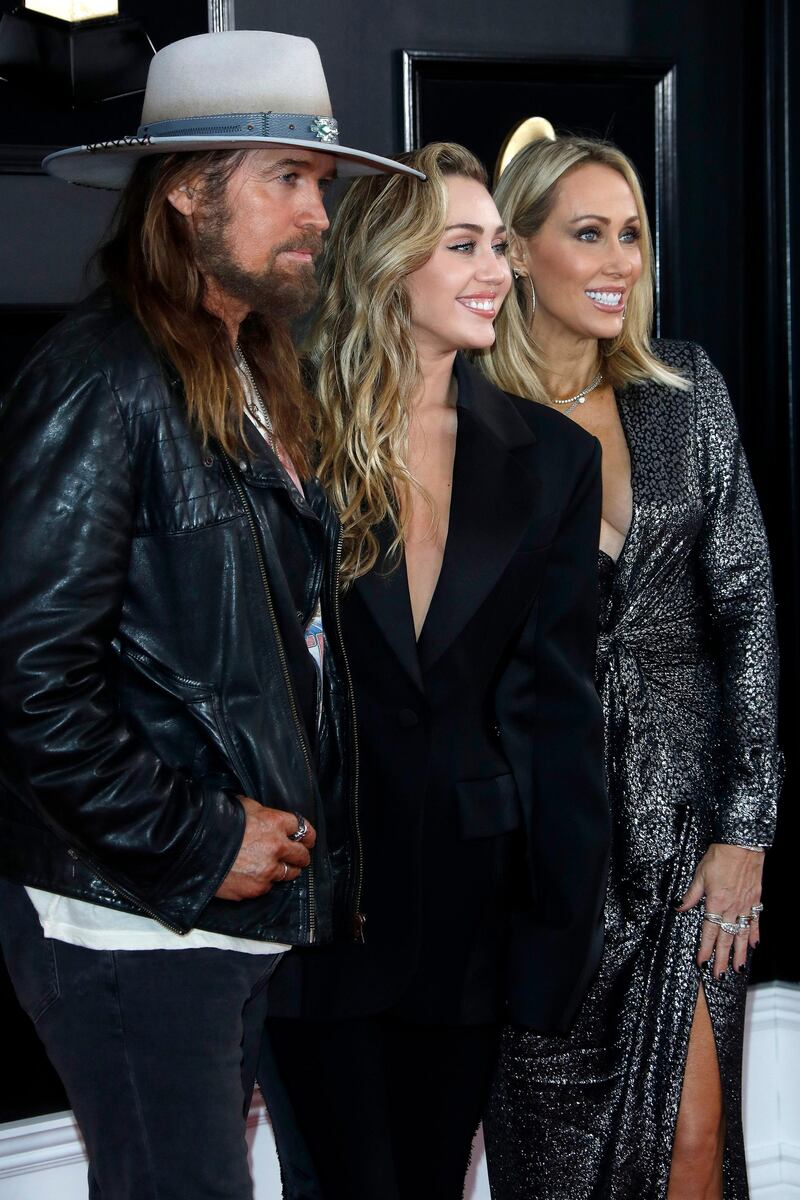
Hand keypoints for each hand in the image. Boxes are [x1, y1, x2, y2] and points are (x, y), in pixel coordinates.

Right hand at [215, 797, 316, 900]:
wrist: (194, 847)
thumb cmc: (217, 823)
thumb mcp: (244, 806)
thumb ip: (263, 813)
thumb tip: (268, 817)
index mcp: (275, 823)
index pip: (304, 829)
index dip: (306, 834)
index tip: (307, 839)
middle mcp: (277, 847)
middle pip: (302, 855)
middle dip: (300, 855)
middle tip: (297, 856)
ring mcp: (268, 870)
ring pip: (290, 874)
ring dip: (284, 870)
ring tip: (274, 867)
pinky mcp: (257, 888)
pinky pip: (268, 886)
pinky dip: (263, 881)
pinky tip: (252, 875)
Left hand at [677, 843, 763, 977]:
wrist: (741, 845)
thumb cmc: (719, 857)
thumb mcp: (699, 874)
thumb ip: (691, 895)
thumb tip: (679, 907)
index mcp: (716, 903)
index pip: (709, 932)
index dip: (705, 948)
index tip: (702, 961)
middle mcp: (732, 908)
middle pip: (726, 938)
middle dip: (722, 958)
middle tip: (719, 975)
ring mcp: (745, 905)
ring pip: (742, 935)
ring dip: (739, 952)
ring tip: (737, 967)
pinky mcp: (755, 900)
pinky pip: (755, 921)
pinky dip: (755, 934)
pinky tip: (753, 946)